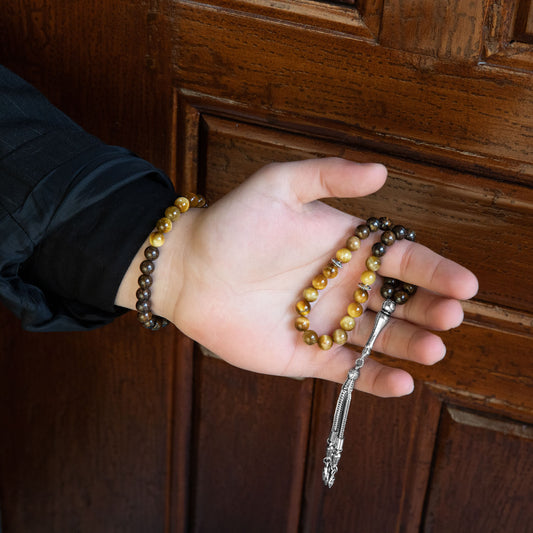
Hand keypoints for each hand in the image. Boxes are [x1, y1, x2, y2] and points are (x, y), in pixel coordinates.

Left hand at [120, 158, 478, 396]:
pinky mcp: (303, 355)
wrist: (189, 270)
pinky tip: (400, 383)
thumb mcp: (280, 186)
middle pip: (397, 302)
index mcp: (345, 248)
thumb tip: (382, 172)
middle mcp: (341, 287)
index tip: (463, 283)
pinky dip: (372, 379)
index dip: (434, 270)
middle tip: (449, 317)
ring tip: (432, 350)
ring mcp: (324, 323)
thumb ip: (329, 177)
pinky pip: (345, 370)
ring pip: (378, 338)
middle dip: (428, 310)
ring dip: (408, 345)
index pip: (400, 260)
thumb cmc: (233, 224)